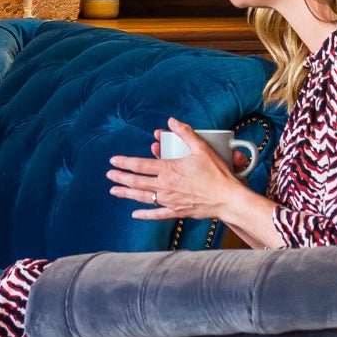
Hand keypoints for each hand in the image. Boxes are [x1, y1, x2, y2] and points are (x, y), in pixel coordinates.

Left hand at [106, 117, 245, 219]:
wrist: (227, 198)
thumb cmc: (216, 173)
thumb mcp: (202, 148)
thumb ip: (185, 133)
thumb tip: (171, 122)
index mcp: (168, 169)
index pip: (139, 165)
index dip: (124, 162)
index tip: (113, 161)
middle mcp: (165, 185)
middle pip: (136, 182)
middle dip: (120, 177)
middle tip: (109, 175)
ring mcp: (169, 200)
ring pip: (142, 197)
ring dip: (126, 194)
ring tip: (114, 191)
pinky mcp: (176, 211)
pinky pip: (156, 214)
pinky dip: (145, 214)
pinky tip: (135, 214)